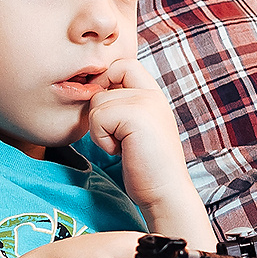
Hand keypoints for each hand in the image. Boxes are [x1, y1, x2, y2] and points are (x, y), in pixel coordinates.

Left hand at [86, 57, 207, 212]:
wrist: (165, 193)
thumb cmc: (146, 167)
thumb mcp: (134, 128)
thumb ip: (122, 106)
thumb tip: (91, 90)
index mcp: (154, 95)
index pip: (122, 65)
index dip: (106, 81)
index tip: (108, 113)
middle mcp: (152, 93)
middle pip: (104, 81)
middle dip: (100, 111)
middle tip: (117, 135)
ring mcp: (146, 102)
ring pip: (97, 101)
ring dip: (100, 129)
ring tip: (123, 145)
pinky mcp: (137, 115)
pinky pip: (98, 117)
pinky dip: (102, 139)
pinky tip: (122, 151)